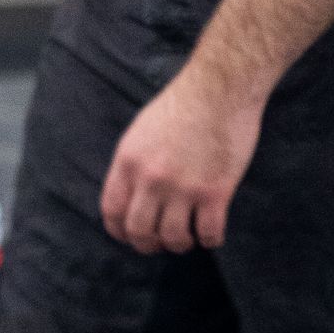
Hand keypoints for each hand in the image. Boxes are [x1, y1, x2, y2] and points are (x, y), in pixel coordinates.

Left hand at [102, 61, 262, 252]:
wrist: (221, 87)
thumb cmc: (185, 102)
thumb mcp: (142, 129)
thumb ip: (133, 163)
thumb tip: (131, 195)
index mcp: (129, 160)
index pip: (112, 211)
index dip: (119, 231)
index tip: (131, 236)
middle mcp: (151, 178)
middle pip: (139, 231)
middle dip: (149, 244)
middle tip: (161, 243)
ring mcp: (183, 187)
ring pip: (174, 239)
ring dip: (180, 244)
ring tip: (188, 238)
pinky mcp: (215, 192)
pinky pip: (208, 234)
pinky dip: (210, 240)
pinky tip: (212, 233)